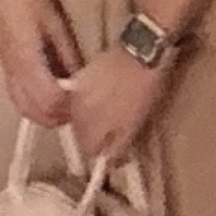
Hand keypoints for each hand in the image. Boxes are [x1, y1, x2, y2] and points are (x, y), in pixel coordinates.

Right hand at [0, 0, 80, 127]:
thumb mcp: (55, 23)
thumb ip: (67, 53)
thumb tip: (82, 78)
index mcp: (27, 60)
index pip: (49, 100)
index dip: (69, 108)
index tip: (87, 103)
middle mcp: (13, 71)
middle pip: (35, 112)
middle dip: (57, 117)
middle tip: (79, 108)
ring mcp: (6, 70)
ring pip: (23, 108)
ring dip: (44, 114)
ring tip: (65, 104)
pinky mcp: (4, 67)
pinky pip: (17, 97)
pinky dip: (34, 105)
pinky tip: (49, 93)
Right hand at [60, 44, 169, 167]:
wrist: (140, 52)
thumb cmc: (140, 91)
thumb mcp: (134, 125)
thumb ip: (117, 148)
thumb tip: (107, 163)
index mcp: (87, 123)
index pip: (86, 150)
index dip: (99, 152)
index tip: (111, 150)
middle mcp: (75, 108)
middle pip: (78, 132)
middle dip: (92, 136)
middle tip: (113, 132)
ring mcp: (76, 89)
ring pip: (77, 114)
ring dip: (90, 119)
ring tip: (111, 113)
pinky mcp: (81, 73)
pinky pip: (80, 98)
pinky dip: (89, 102)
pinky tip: (107, 96)